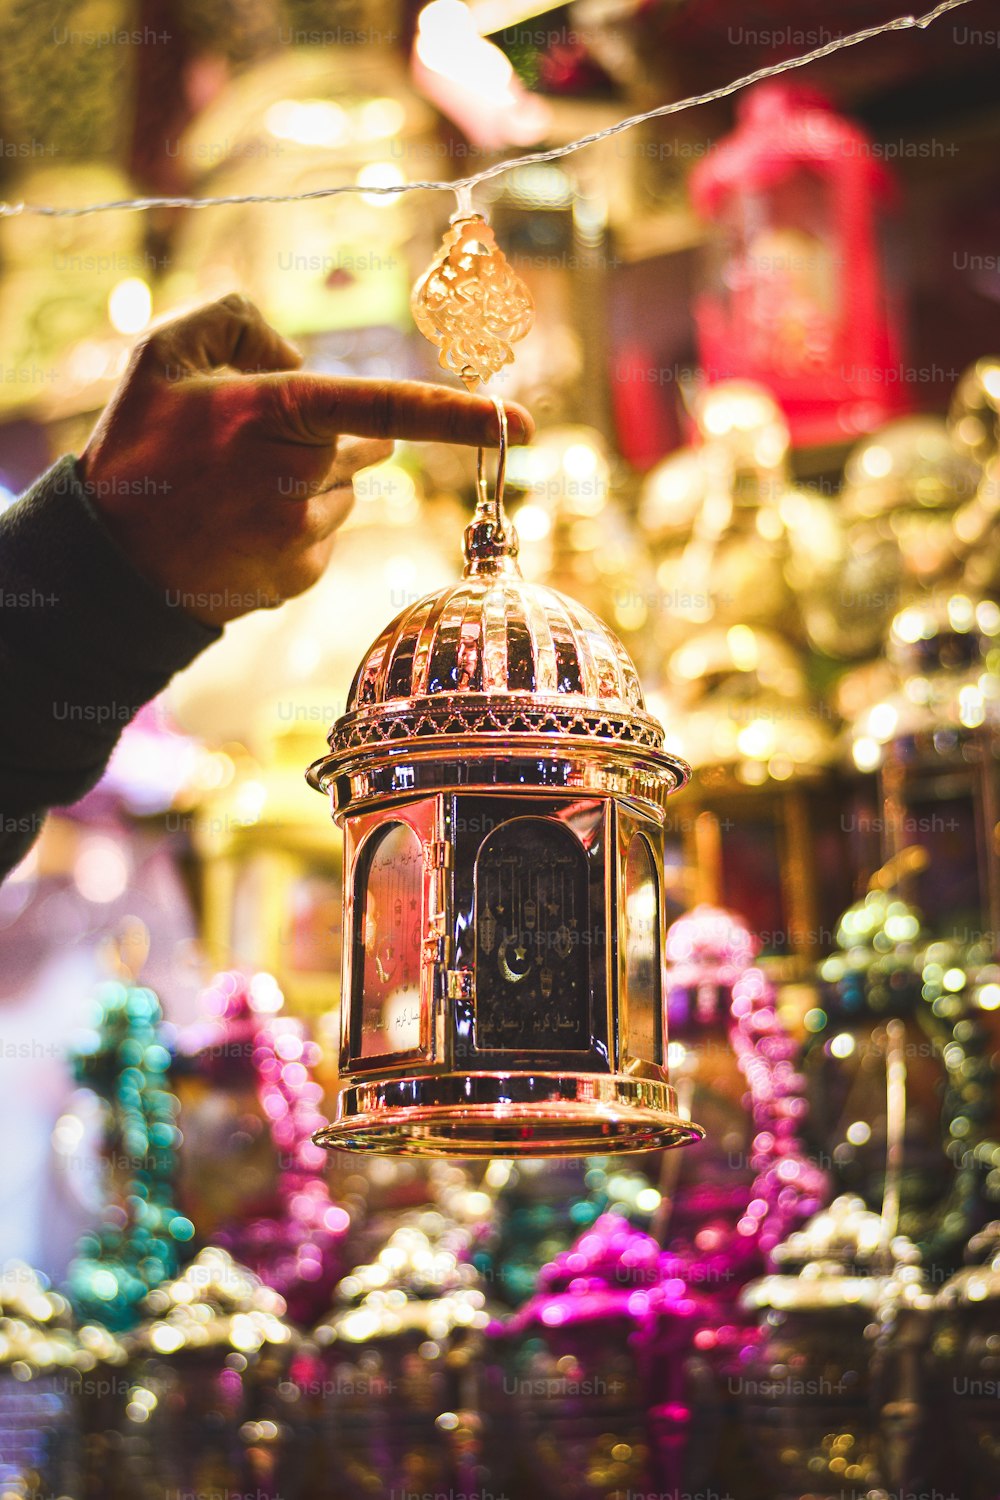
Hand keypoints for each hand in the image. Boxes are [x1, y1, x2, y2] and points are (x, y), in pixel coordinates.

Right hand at [78, 293, 532, 625]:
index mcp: (278, 413)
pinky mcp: (301, 577)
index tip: (526, 424)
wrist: (110, 560)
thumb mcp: (165, 353)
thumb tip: (302, 354)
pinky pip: (324, 537)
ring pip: (343, 494)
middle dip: (331, 437)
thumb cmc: (137, 447)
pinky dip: (294, 528)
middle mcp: (302, 476)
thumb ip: (239, 319)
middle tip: (255, 445)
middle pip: (362, 446)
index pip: (391, 408)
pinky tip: (240, 529)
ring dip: (309, 485)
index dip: (463, 414)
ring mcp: (305, 536)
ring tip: (235, 494)